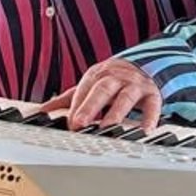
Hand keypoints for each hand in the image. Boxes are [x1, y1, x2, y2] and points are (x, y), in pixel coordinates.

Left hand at [46, 58, 163, 132]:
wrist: (143, 65)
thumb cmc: (111, 80)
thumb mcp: (89, 85)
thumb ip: (67, 99)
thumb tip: (42, 110)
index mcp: (97, 75)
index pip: (84, 90)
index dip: (76, 107)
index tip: (70, 125)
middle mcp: (115, 78)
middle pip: (102, 90)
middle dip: (90, 106)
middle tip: (79, 124)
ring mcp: (135, 84)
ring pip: (125, 97)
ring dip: (116, 113)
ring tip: (107, 129)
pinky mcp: (152, 93)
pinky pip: (153, 105)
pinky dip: (150, 118)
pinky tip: (145, 131)